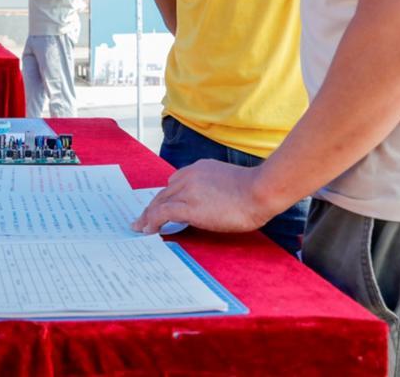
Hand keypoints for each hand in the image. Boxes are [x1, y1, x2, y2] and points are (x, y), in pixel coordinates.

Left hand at [132, 159, 275, 234]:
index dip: (166, 196)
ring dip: (147, 216)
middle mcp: (189, 176)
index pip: (175, 182)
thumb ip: (215, 188)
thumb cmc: (255, 191)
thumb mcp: (229, 182)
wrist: (260, 190)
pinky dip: (151, 221)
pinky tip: (147, 230)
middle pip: (164, 192)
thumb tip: (212, 204)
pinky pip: (162, 213)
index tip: (161, 205)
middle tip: (143, 219)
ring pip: (159, 202)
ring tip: (140, 227)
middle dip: (152, 206)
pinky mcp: (188, 206)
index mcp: (199, 168)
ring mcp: (187, 190)